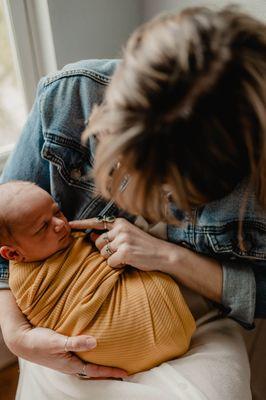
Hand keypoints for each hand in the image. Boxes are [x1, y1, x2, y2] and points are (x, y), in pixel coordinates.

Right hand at [0, 291, 126, 378]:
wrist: (23, 341)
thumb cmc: (39, 342)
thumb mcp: (57, 342)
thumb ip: (75, 342)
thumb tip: (94, 342)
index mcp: (71, 365)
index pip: (96, 371)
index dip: (110, 371)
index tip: (125, 372)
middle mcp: (71, 364)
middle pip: (94, 369)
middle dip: (108, 370)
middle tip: (123, 369)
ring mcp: (67, 358)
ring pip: (88, 362)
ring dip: (100, 361)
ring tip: (113, 357)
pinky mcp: (64, 350)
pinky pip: (82, 353)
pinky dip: (91, 352)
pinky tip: (95, 345)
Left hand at [69, 217, 171, 270]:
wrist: (163, 254)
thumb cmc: (144, 246)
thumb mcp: (128, 235)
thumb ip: (111, 235)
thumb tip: (91, 236)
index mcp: (120, 222)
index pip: (97, 222)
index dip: (82, 224)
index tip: (70, 224)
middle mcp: (120, 229)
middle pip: (97, 243)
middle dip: (105, 250)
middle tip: (121, 252)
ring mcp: (122, 240)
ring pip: (103, 253)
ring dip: (111, 258)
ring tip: (126, 256)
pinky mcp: (125, 252)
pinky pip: (110, 263)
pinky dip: (117, 266)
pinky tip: (129, 262)